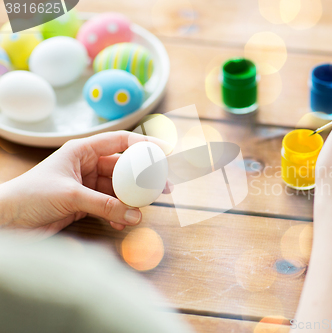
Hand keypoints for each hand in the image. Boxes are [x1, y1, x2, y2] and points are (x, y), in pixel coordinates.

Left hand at [0, 131, 172, 238]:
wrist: (7, 219)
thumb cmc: (29, 196)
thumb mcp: (70, 196)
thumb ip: (104, 205)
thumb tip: (135, 215)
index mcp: (83, 151)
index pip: (120, 141)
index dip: (144, 145)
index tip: (165, 154)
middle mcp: (88, 165)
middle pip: (125, 168)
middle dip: (144, 179)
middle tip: (164, 188)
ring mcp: (88, 185)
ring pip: (119, 189)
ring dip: (132, 200)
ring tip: (144, 210)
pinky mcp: (85, 203)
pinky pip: (110, 205)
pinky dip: (118, 214)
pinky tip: (122, 222)